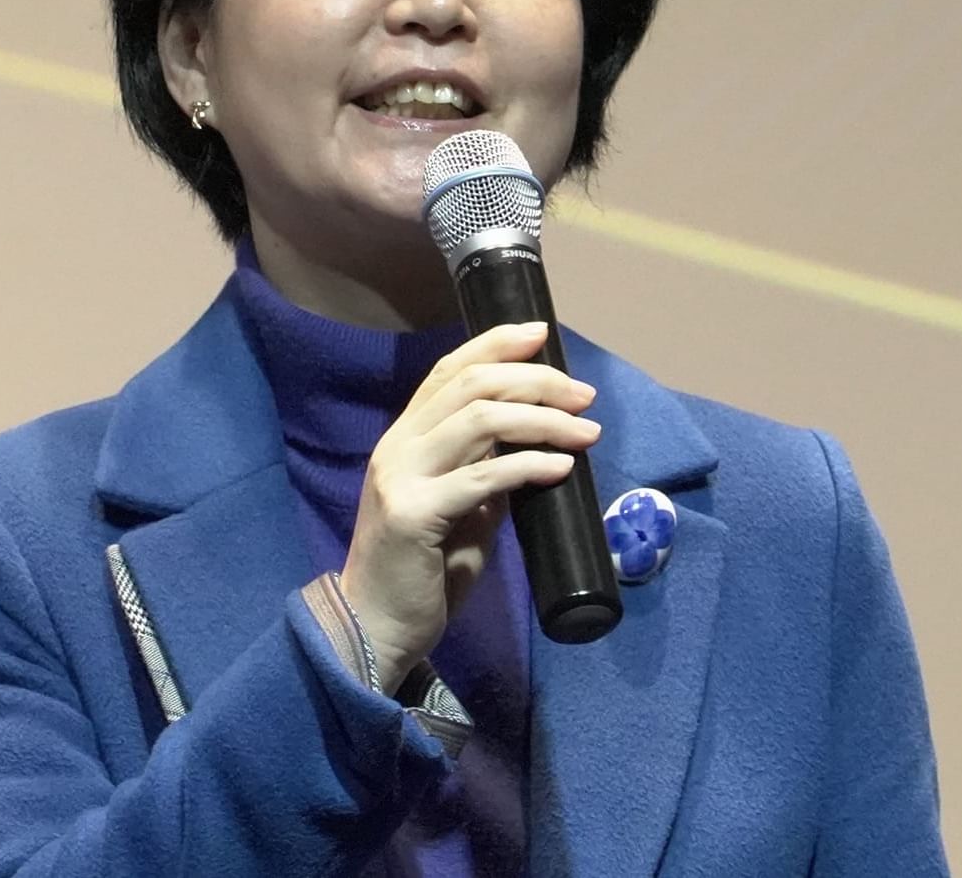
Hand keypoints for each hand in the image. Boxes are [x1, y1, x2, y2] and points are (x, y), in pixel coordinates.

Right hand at [339, 322, 599, 693]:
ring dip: (542, 418)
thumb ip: (485, 473)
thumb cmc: (421, 571)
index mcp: (404, 438)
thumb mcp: (459, 509)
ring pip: (479, 420)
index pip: (448, 370)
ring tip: (586, 431)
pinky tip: (561, 468)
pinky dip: (529, 465)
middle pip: (471, 386)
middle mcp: (398, 446)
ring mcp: (400, 477)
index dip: (496, 344)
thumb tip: (538, 447)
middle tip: (583, 395)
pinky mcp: (413, 514)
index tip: (543, 333)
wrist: (376, 627)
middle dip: (535, 380)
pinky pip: (482, 477)